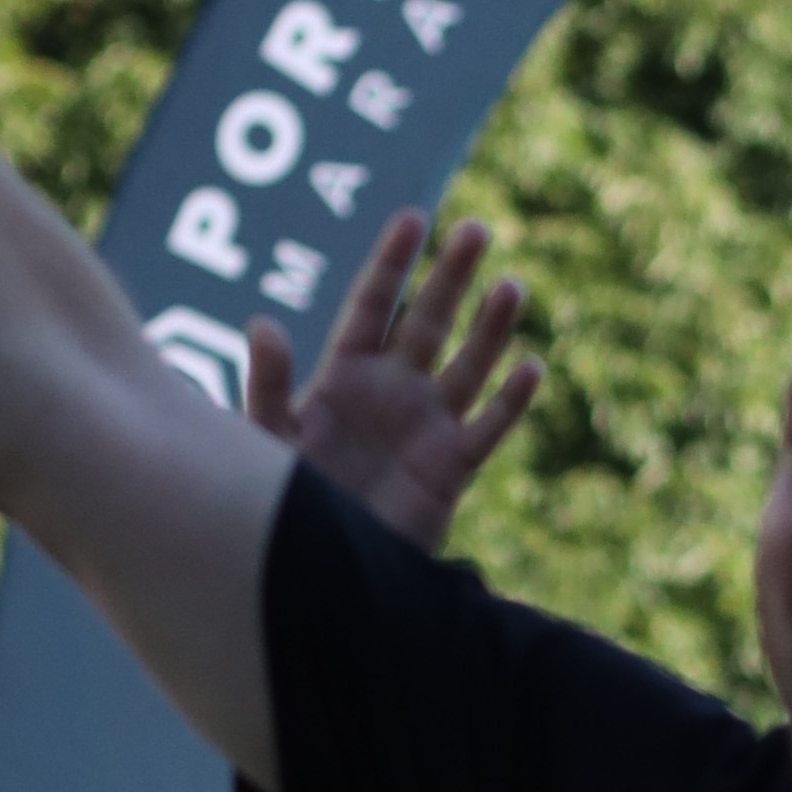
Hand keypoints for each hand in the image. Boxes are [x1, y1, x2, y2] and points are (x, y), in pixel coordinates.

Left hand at [254, 210, 539, 551]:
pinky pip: (487, 429)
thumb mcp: (269, 441)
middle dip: (452, 276)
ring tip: (511, 287)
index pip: (372, 306)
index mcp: (345, 375)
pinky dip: (510, 402)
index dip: (392, 263)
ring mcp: (427, 427)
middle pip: (429, 321)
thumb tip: (261, 322)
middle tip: (476, 229)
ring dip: (490, 328)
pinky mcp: (451, 469)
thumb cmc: (287, 504)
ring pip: (467, 365)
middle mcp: (393, 391)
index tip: (413, 220)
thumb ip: (268, 384)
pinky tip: (529, 367)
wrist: (326, 570)